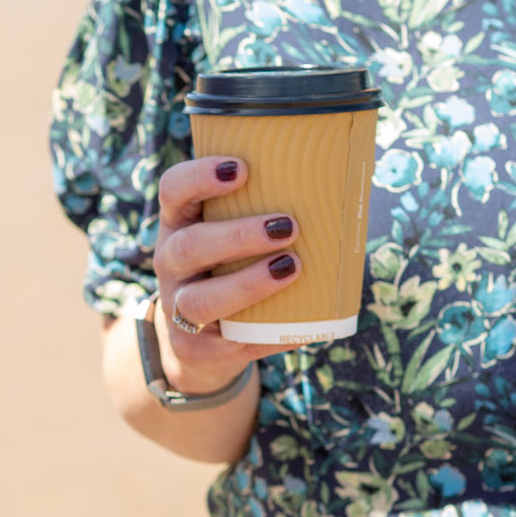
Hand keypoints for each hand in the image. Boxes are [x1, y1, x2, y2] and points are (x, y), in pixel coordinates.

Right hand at [152, 154, 300, 393]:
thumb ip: (265, 211)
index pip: (173, 190)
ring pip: (200, 300)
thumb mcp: (230, 236)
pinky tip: (302, 327)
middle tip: (288, 226)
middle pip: (189, 246)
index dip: (199, 177)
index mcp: (180, 224)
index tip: (241, 169)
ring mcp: (177, 308)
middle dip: (238, 236)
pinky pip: (230, 343)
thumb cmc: (230, 269)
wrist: (202, 341)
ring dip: (247, 284)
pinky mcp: (194, 347)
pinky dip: (270, 335)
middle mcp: (170, 263)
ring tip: (292, 269)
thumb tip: (345, 182)